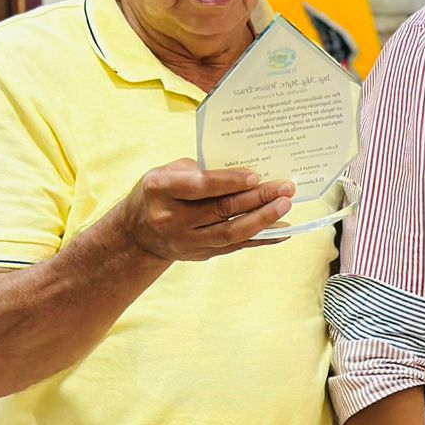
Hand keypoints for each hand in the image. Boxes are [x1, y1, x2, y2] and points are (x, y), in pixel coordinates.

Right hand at [117, 158, 292, 260]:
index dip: (228, 181)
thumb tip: (243, 173)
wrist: (138, 233)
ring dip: (263, 219)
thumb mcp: (168, 172)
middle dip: (257, 198)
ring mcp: (186, 240)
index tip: (255, 175)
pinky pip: (236, 246)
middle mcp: (171, 218)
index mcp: (160, 190)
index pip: (199, 186)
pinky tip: (283, 229)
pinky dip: (261, 238)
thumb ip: (201, 170)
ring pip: (231, 232)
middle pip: (221, 209)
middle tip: (285, 187)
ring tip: (285, 205)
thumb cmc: (160, 192)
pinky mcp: (201, 254)